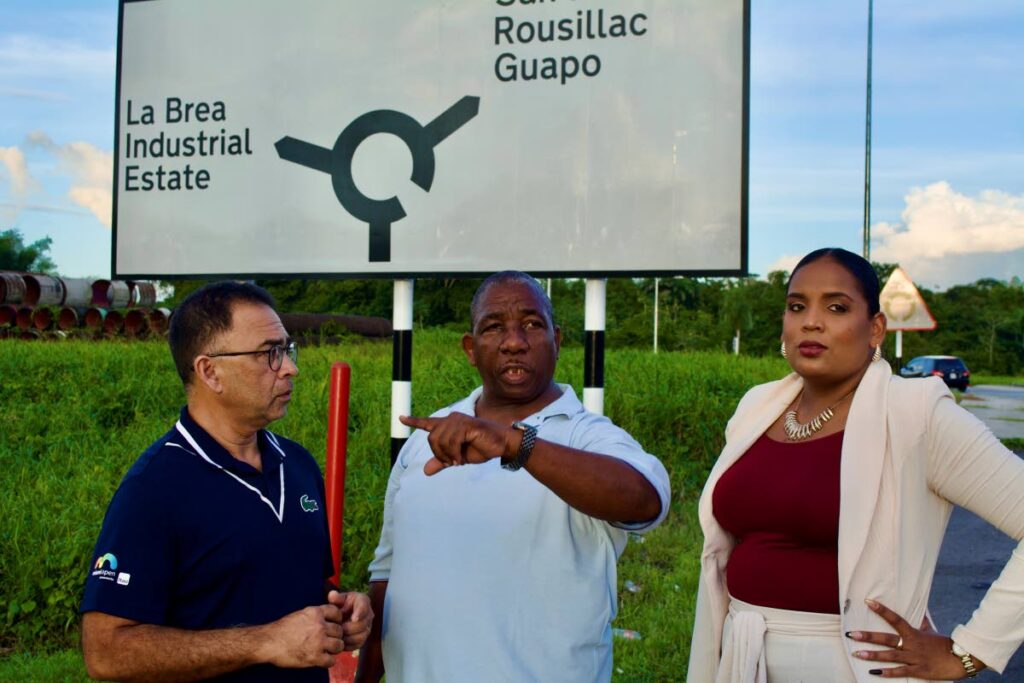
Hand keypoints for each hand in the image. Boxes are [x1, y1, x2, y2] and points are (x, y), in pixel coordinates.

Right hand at [261, 603, 345, 668]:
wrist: (269, 642)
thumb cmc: (282, 629)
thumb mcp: (300, 615)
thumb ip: (315, 616)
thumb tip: (329, 619)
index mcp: (315, 613)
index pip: (337, 613)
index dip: (337, 620)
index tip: (332, 626)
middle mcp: (319, 626)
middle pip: (340, 631)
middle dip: (336, 636)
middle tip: (329, 641)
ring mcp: (318, 641)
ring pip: (339, 645)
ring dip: (334, 649)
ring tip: (326, 651)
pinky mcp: (314, 657)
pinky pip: (331, 661)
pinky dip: (328, 662)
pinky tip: (321, 660)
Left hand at [327, 590, 372, 650]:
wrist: (341, 615)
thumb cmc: (340, 605)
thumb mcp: (338, 599)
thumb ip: (335, 597)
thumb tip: (332, 595)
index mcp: (363, 601)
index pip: (364, 607)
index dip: (360, 613)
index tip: (354, 618)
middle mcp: (368, 615)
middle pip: (363, 624)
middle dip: (350, 628)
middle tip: (339, 629)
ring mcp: (367, 627)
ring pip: (361, 636)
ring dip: (349, 638)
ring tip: (338, 636)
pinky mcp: (363, 638)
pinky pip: (358, 644)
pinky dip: (349, 645)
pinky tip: (340, 642)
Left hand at [399, 414, 518, 475]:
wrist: (501, 445)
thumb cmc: (481, 449)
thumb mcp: (458, 457)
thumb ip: (442, 461)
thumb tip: (425, 471)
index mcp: (448, 425)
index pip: (427, 423)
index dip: (413, 421)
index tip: (400, 418)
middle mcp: (451, 419)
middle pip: (431, 438)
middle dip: (439, 454)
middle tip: (451, 463)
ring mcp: (458, 420)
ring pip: (440, 441)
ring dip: (447, 455)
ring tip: (458, 461)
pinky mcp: (466, 425)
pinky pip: (451, 442)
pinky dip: (454, 454)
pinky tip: (460, 459)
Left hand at [848, 598, 985, 677]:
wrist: (961, 659)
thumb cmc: (943, 644)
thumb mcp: (930, 630)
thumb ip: (920, 622)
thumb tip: (918, 610)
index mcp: (914, 633)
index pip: (895, 618)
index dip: (882, 610)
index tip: (868, 601)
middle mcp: (911, 645)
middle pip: (887, 639)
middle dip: (868, 636)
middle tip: (851, 634)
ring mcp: (914, 658)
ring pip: (890, 656)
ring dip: (872, 655)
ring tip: (857, 653)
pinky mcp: (919, 671)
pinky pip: (901, 672)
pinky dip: (887, 672)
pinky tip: (874, 672)